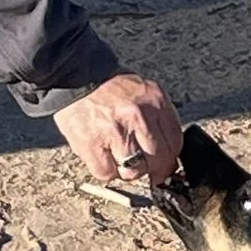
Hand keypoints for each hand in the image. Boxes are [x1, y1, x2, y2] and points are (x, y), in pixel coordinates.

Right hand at [57, 72, 182, 187]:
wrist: (76, 77)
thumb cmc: (110, 87)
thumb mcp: (144, 92)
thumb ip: (158, 118)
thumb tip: (167, 153)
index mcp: (155, 102)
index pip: (174, 143)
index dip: (169, 161)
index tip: (163, 167)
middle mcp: (138, 116)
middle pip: (157, 160)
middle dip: (151, 170)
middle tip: (141, 166)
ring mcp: (115, 131)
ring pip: (133, 171)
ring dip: (128, 170)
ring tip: (118, 157)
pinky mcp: (91, 143)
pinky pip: (107, 173)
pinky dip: (106, 171)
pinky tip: (102, 157)